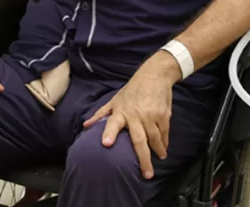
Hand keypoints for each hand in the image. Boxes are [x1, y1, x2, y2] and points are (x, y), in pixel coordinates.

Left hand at [81, 55, 177, 179]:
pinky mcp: (163, 114)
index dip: (109, 133)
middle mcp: (135, 115)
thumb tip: (85, 126)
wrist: (154, 75)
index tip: (106, 144)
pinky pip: (164, 132)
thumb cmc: (132, 89)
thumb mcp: (115, 99)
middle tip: (146, 174)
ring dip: (157, 151)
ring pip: (155, 138)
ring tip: (159, 159)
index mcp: (121, 111)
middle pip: (139, 139)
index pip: (112, 123)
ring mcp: (151, 115)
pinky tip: (163, 148)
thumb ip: (101, 114)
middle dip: (143, 158)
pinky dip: (164, 142)